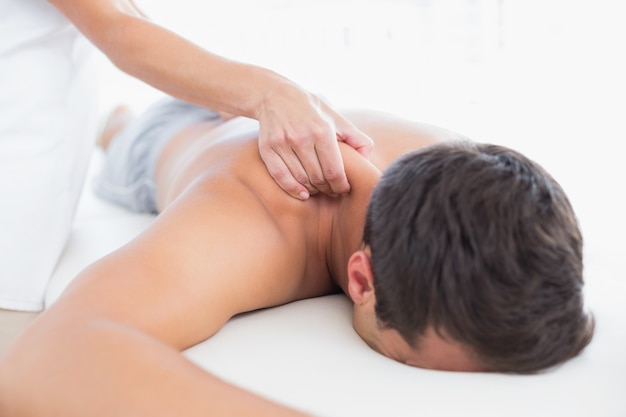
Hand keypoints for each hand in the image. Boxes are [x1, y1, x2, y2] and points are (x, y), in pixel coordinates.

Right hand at [256, 83, 372, 199]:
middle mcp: (302, 137)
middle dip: (328, 189)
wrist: (276, 95)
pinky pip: (281, 176)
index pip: (334, 171)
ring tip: (319, 190)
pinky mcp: (267, 147)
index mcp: (322, 131)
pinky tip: (303, 193)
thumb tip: (366, 161)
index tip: (344, 189)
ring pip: (301, 179)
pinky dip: (293, 189)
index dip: (341, 186)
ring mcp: (283, 143)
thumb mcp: (337, 118)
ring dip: (312, 190)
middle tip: (332, 191)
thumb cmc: (312, 110)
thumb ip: (357, 139)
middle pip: (318, 178)